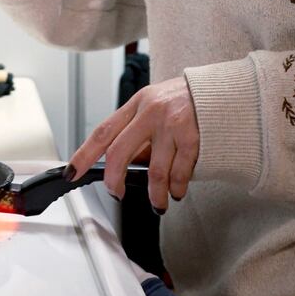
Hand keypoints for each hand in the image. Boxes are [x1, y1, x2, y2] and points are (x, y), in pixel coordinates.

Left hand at [68, 77, 199, 212]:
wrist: (222, 92)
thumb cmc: (186, 100)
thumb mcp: (155, 106)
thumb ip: (138, 131)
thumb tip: (123, 165)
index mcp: (137, 104)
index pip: (102, 132)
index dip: (83, 154)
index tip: (72, 172)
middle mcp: (150, 112)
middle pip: (119, 153)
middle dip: (114, 181)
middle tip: (116, 194)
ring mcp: (171, 125)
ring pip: (153, 172)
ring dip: (155, 195)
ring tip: (159, 203)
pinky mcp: (192, 137)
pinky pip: (179, 173)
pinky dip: (177, 188)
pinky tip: (178, 191)